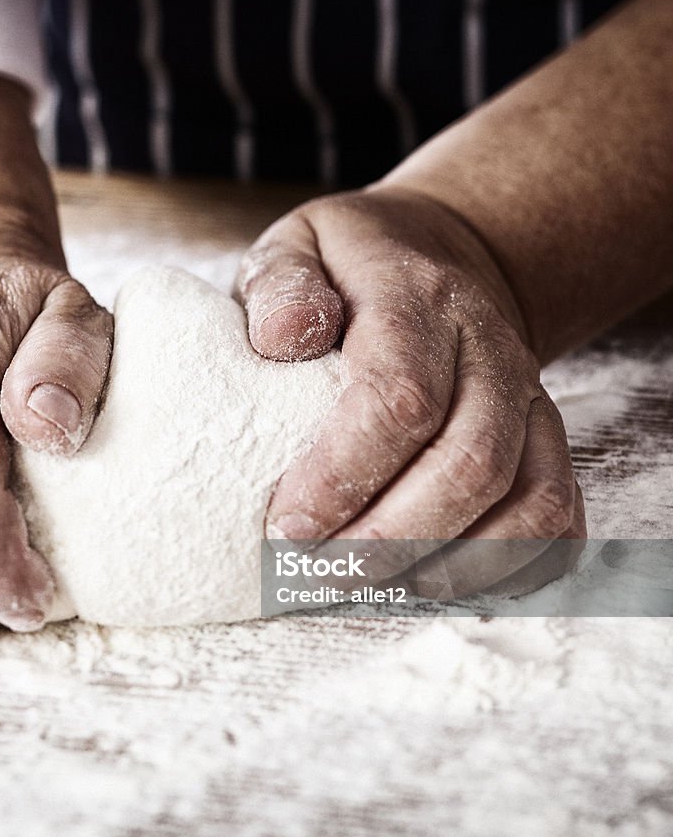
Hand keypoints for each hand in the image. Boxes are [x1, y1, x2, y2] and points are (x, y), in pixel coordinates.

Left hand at [237, 184, 585, 596]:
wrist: (445, 255)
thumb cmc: (350, 268)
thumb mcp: (299, 247)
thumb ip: (280, 286)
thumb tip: (281, 339)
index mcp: (418, 299)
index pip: (399, 396)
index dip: (344, 474)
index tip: (288, 525)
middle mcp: (490, 351)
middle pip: (468, 463)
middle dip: (389, 539)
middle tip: (317, 575)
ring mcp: (528, 399)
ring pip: (525, 502)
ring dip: (445, 565)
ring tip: (367, 588)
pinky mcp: (546, 439)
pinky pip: (557, 519)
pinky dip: (506, 568)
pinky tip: (435, 581)